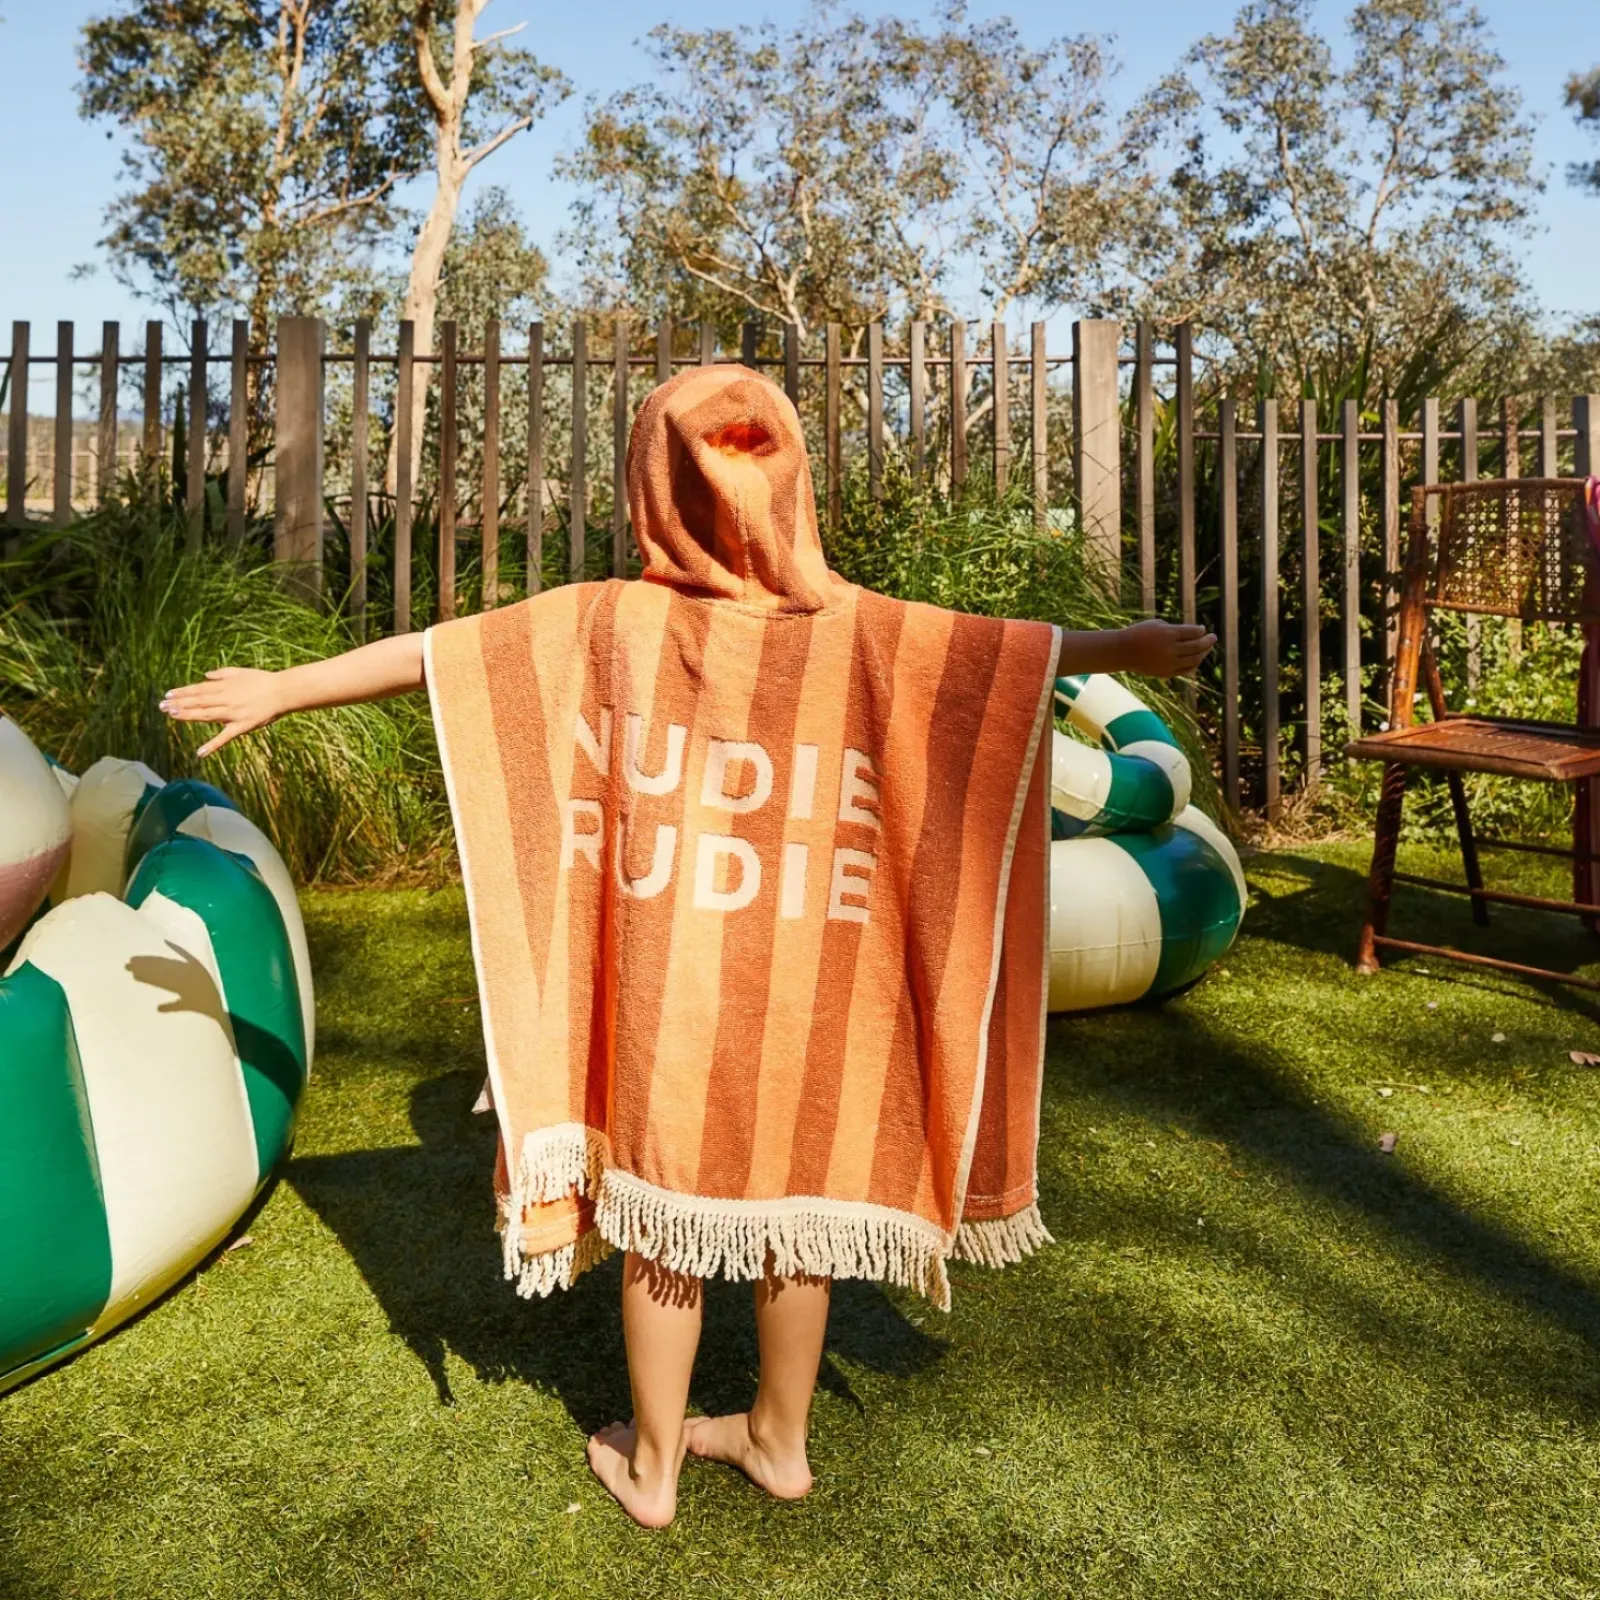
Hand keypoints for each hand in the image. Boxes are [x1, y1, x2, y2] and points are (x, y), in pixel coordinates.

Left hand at [159, 667, 283, 757]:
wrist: (282, 692)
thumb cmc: (262, 680)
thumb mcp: (240, 672)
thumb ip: (221, 674)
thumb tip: (204, 676)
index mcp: (224, 686)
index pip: (198, 689)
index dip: (182, 692)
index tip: (167, 694)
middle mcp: (224, 699)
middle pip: (197, 701)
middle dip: (178, 704)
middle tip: (161, 706)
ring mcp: (232, 713)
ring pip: (205, 715)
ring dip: (188, 715)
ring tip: (172, 716)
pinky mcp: (242, 726)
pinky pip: (225, 737)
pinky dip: (212, 745)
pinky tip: (200, 753)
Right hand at [1117, 619, 1215, 678]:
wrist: (1122, 651)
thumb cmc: (1139, 633)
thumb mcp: (1157, 624)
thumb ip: (1176, 629)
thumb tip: (1194, 634)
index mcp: (1169, 634)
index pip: (1194, 632)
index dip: (1201, 631)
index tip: (1202, 630)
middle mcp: (1171, 649)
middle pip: (1198, 646)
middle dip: (1208, 641)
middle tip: (1213, 638)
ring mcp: (1169, 663)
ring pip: (1194, 660)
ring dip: (1203, 654)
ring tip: (1206, 649)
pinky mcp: (1165, 672)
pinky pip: (1185, 670)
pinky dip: (1192, 664)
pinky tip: (1194, 659)